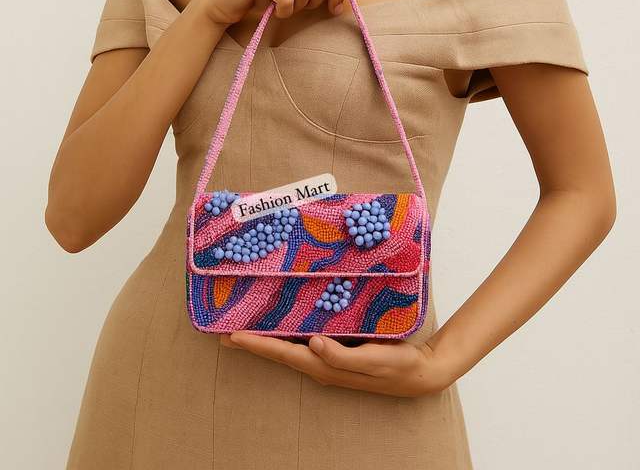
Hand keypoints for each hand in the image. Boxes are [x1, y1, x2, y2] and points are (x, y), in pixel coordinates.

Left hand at [219, 331, 452, 396]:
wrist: (420, 372)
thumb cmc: (396, 367)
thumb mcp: (371, 360)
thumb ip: (342, 355)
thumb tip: (313, 344)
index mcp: (324, 366)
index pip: (282, 354)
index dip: (256, 344)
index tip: (230, 336)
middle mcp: (320, 363)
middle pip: (278, 351)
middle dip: (252, 342)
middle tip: (223, 332)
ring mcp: (328, 357)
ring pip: (289, 346)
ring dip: (267, 338)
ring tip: (244, 326)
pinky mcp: (338, 349)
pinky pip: (305, 340)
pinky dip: (288, 333)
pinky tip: (284, 322)